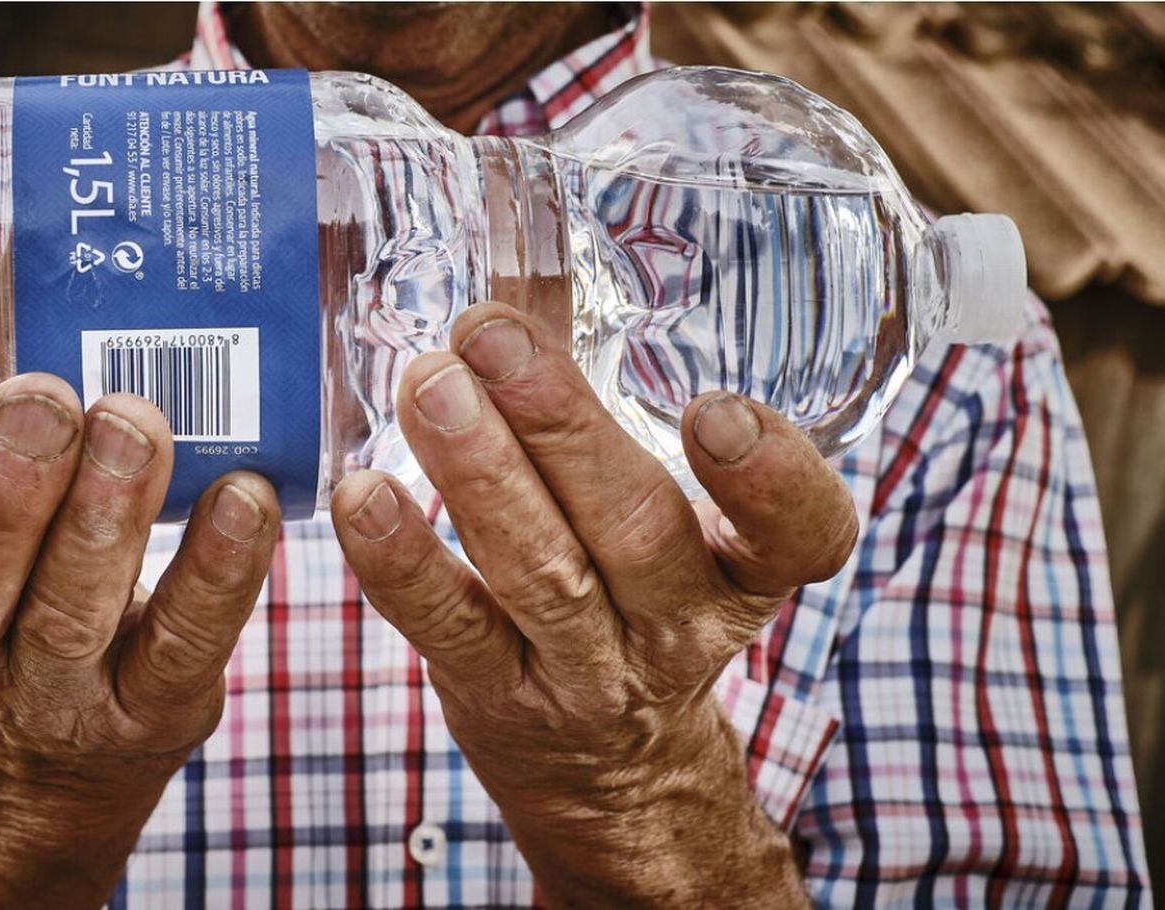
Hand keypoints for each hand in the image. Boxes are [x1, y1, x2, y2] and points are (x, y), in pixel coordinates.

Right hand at [0, 374, 279, 905]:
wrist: (67, 752)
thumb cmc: (22, 587)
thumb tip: (30, 272)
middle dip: (1, 494)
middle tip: (41, 403)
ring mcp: (58, 692)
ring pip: (68, 616)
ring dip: (104, 517)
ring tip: (135, 427)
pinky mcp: (155, 706)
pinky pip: (185, 640)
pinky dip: (217, 568)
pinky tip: (243, 497)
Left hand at [331, 302, 856, 906]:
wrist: (610, 770)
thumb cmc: (633, 599)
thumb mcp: (666, 520)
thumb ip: (606, 395)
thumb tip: (524, 242)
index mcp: (743, 571)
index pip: (802, 534)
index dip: (771, 479)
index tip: (718, 411)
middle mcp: (678, 625)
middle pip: (637, 529)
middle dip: (561, 427)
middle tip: (490, 335)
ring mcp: (588, 669)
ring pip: (541, 574)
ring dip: (479, 476)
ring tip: (427, 386)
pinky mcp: (498, 694)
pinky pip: (450, 628)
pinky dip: (403, 564)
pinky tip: (362, 496)